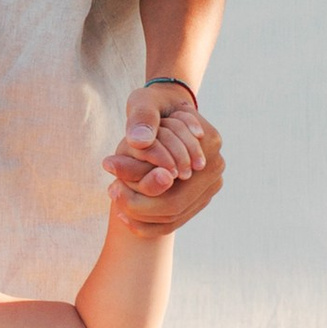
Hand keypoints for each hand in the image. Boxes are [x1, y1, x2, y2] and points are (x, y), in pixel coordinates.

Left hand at [108, 111, 225, 235]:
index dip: (141, 186)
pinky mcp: (202, 195)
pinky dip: (149, 223)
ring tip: (114, 201)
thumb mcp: (143, 105)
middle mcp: (216, 166)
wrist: (166, 109)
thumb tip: (139, 142)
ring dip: (142, 217)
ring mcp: (212, 184)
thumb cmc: (153, 105)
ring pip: (175, 216)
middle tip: (110, 194)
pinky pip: (176, 219)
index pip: (175, 178)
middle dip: (138, 206)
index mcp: (210, 141)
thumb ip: (141, 121)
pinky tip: (124, 215)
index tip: (112, 184)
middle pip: (175, 204)